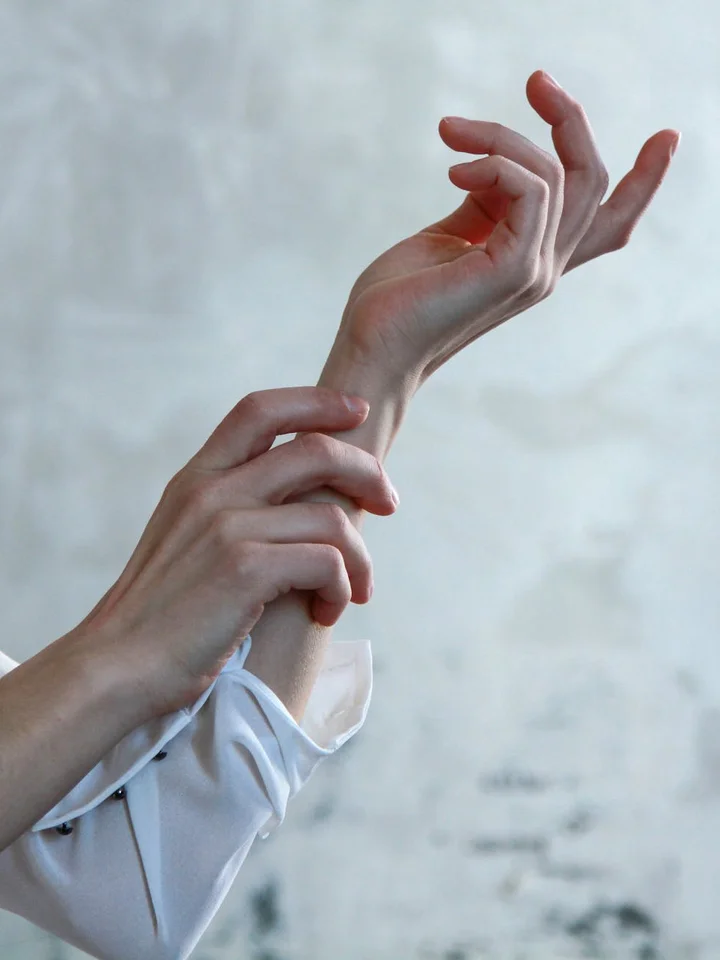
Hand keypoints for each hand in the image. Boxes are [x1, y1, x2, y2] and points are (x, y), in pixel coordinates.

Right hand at [76, 387, 397, 716]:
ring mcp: (227, 526)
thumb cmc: (159, 614)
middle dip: (367, 471)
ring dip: (360, 557)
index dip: (316, 403)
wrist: (116, 666)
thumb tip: (295, 506)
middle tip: (389, 502)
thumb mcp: (184, 540)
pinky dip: (342, 588)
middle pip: (315, 450)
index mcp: (196, 478)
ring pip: (333, 517)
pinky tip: (327, 611)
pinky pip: (327, 561)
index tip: (357, 412)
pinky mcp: (245, 568)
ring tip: (355, 590)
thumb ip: (226, 509)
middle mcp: (212, 491)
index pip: (260, 410)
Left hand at [333, 69, 678, 383]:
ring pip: (559, 174)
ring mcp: (534, 272)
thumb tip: (491, 165)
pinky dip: (493, 163)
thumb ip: (483, 207)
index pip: (608, 223)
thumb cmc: (398, 297)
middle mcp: (544, 268)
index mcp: (533, 261)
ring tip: (451, 132)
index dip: (644, 182)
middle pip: (595, 183)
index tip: (666, 137)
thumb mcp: (448, 237)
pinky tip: (453, 172)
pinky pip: (532, 188)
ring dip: (502, 135)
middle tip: (536, 80)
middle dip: (570, 121)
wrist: (371, 343)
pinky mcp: (514, 270)